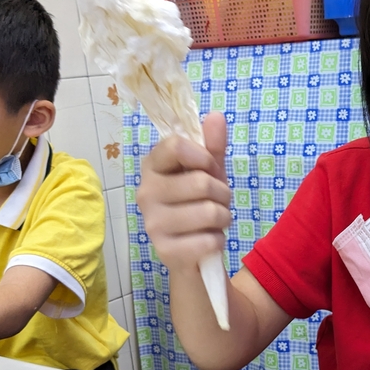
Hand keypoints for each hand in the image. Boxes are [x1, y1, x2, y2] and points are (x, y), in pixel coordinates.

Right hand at [136, 112, 231, 272]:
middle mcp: (145, 193)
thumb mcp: (209, 173)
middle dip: (223, 194)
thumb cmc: (199, 205)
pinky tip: (207, 242)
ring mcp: (152, 224)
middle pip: (201, 183)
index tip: (209, 167)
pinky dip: (218, 241)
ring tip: (214, 223)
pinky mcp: (165, 251)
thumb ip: (212, 146)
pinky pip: (209, 240)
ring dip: (224, 218)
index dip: (204, 156)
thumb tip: (216, 116)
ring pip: (210, 212)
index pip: (176, 146)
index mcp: (153, 167)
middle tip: (217, 202)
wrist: (194, 253)